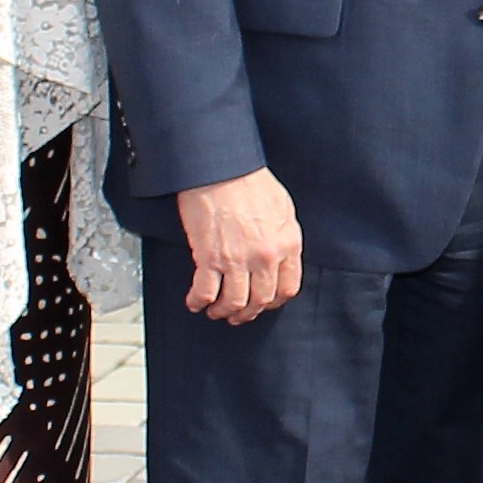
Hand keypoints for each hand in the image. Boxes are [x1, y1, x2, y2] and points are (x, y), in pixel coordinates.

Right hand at [176, 168, 303, 325]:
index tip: (264, 303)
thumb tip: (280, 255)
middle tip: (237, 314)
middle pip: (260, 300)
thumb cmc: (248, 180)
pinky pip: (205, 292)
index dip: (274, 301)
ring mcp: (238, 260)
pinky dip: (198, 302)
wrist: (220, 168)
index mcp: (287, 244)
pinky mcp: (210, 258)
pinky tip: (194, 302)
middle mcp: (266, 256)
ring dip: (223, 312)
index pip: (287, 288)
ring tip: (215, 311)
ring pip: (233, 303)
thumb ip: (283, 236)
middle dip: (248, 312)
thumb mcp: (282, 207)